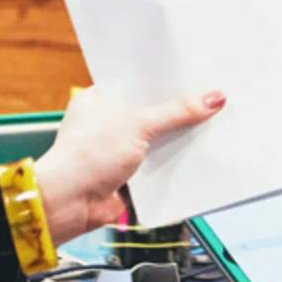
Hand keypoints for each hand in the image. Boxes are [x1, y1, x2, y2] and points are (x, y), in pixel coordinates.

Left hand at [33, 85, 224, 243]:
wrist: (69, 205)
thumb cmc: (85, 157)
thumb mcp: (137, 124)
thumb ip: (176, 112)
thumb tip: (211, 99)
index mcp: (99, 99)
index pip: (138, 83)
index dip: (164, 80)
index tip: (192, 75)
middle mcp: (106, 122)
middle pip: (150, 111)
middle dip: (174, 111)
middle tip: (205, 99)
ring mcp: (115, 149)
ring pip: (154, 139)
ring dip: (174, 139)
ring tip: (206, 125)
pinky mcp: (126, 174)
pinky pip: (156, 164)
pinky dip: (170, 163)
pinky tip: (192, 156)